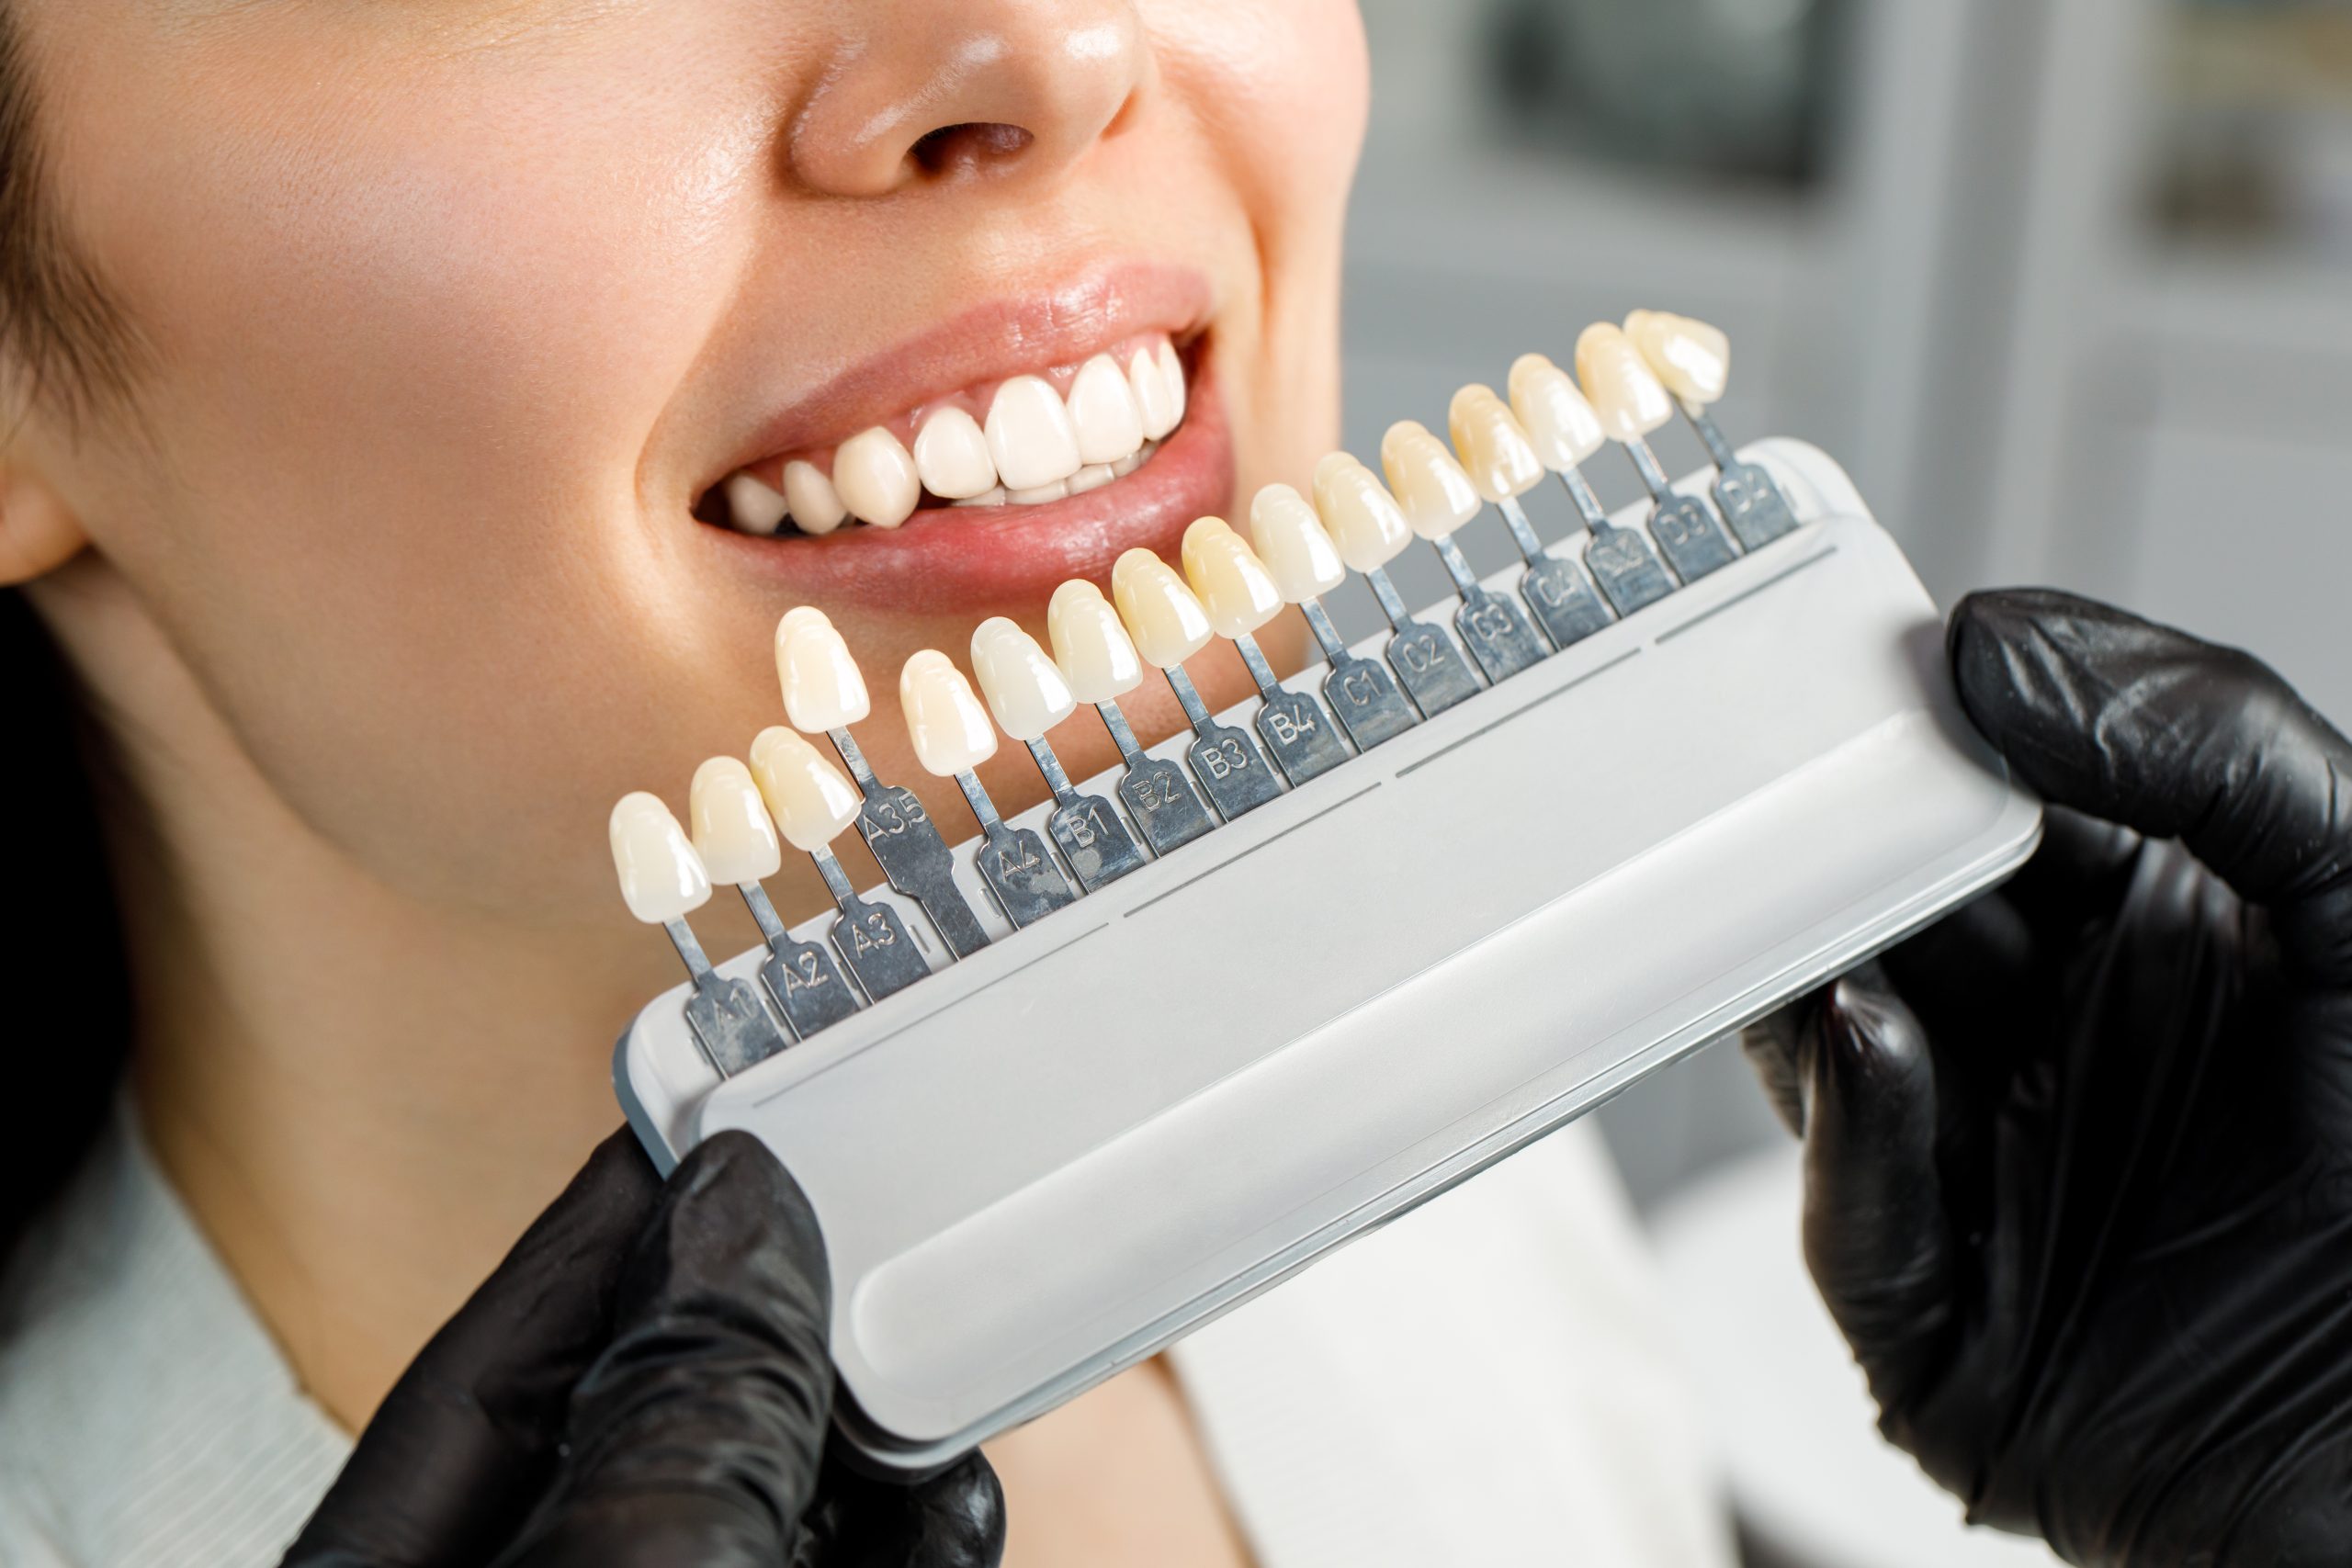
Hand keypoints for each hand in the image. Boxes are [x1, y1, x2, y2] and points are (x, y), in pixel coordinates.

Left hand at [280, 1129, 1003, 1567]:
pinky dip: (903, 1537)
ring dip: (861, 1437)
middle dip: (763, 1321)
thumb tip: (735, 1204)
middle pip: (638, 1416)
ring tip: (934, 1364)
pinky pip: (829, 1565)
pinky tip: (947, 1503)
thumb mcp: (645, 1560)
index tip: (706, 1106)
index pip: (494, 1361)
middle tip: (861, 1208)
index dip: (609, 1218)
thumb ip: (688, 1385)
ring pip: (752, 1497)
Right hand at [1742, 590, 2351, 1565]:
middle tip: (1795, 779)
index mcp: (2149, 944)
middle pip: (1887, 919)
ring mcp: (1988, 1187)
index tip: (1867, 674)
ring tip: (1806, 902)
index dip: (1926, 742)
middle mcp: (2056, 1055)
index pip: (1990, 810)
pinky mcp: (1938, 1336)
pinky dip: (1850, 1120)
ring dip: (1804, 970)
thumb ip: (2205, 739)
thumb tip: (1992, 644)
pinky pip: (1851, 1217)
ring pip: (1830, 1052)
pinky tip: (1871, 1036)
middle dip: (1836, 851)